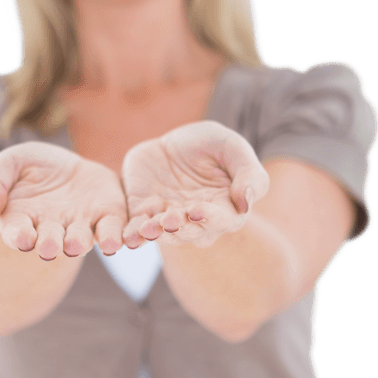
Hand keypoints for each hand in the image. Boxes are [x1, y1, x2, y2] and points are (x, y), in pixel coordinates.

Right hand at [0, 142, 127, 259]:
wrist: (66, 168)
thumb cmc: (29, 169)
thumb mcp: (7, 164)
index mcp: (22, 221)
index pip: (18, 232)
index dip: (19, 236)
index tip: (21, 238)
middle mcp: (52, 230)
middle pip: (50, 241)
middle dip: (49, 244)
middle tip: (48, 247)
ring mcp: (80, 226)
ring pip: (80, 239)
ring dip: (78, 243)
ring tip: (75, 244)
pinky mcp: (107, 216)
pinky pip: (110, 230)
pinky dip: (112, 237)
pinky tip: (114, 242)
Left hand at [121, 121, 269, 248]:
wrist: (173, 141)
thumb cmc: (211, 145)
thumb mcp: (232, 148)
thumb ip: (248, 173)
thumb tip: (247, 202)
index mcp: (226, 208)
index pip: (223, 220)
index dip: (211, 217)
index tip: (197, 210)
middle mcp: (199, 222)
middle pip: (192, 232)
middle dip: (180, 227)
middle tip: (170, 219)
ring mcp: (170, 220)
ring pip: (165, 234)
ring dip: (157, 233)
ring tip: (148, 228)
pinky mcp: (144, 214)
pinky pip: (138, 229)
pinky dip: (133, 234)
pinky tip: (128, 236)